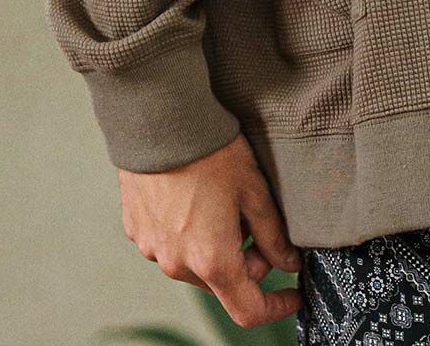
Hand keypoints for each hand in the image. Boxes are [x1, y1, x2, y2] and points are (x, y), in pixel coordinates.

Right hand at [118, 132, 302, 327]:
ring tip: (222, 200)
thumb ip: (274, 235)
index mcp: (211, 260)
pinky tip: (195, 196)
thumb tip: (290, 262)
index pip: (247, 309)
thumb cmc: (211, 152)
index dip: (275, 307)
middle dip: (247, 260)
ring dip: (215, 246)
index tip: (292, 294)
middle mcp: (177, 264)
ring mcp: (153, 249)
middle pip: (222, 281)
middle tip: (256, 219)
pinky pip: (170, 244)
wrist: (160, 121)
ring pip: (195, 263)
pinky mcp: (137, 230)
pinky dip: (188, 232)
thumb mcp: (254, 190)